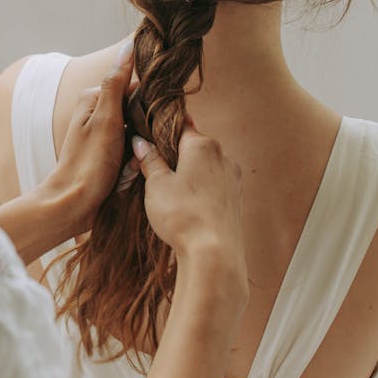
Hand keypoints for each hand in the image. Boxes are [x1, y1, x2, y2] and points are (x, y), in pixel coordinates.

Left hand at [41, 40, 134, 235]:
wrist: (73, 204)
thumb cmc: (88, 162)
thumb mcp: (106, 119)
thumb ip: (117, 83)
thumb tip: (129, 45)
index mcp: (94, 99)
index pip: (135, 88)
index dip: (149, 103)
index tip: (153, 121)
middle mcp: (98, 114)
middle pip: (138, 111)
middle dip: (144, 130)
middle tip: (134, 151)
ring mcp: (104, 135)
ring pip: (138, 133)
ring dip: (140, 150)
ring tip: (128, 166)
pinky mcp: (109, 155)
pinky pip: (133, 152)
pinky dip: (134, 162)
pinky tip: (128, 174)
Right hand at [133, 127, 247, 306]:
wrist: (214, 253)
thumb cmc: (182, 215)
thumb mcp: (156, 184)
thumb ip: (150, 159)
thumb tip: (141, 142)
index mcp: (202, 145)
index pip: (179, 124)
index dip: (161, 130)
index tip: (148, 138)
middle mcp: (222, 156)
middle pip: (193, 146)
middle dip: (173, 154)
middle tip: (152, 170)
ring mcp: (232, 177)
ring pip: (204, 166)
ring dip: (188, 173)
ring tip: (169, 192)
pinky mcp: (236, 198)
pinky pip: (214, 184)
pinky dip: (200, 189)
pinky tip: (187, 205)